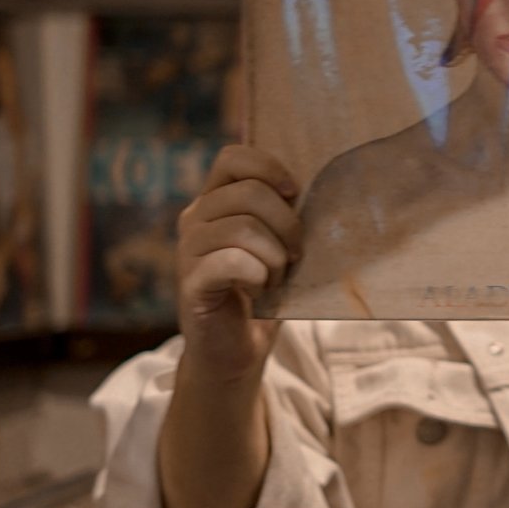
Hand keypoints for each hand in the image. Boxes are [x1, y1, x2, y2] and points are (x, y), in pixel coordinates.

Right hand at [175, 145, 303, 386]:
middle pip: (249, 193)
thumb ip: (284, 212)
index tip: (295, 195)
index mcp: (214, 201)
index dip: (268, 167)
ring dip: (274, 256)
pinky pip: (230, 262)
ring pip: (243, 228)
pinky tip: (258, 291)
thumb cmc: (264, 292)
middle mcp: (194, 219)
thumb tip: (320, 184)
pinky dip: (257, 276)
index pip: (232, 157)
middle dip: (286, 224)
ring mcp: (187, 250)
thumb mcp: (278, 243)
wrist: (236, 349)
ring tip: (275, 278)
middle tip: (294, 256)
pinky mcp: (190, 283)